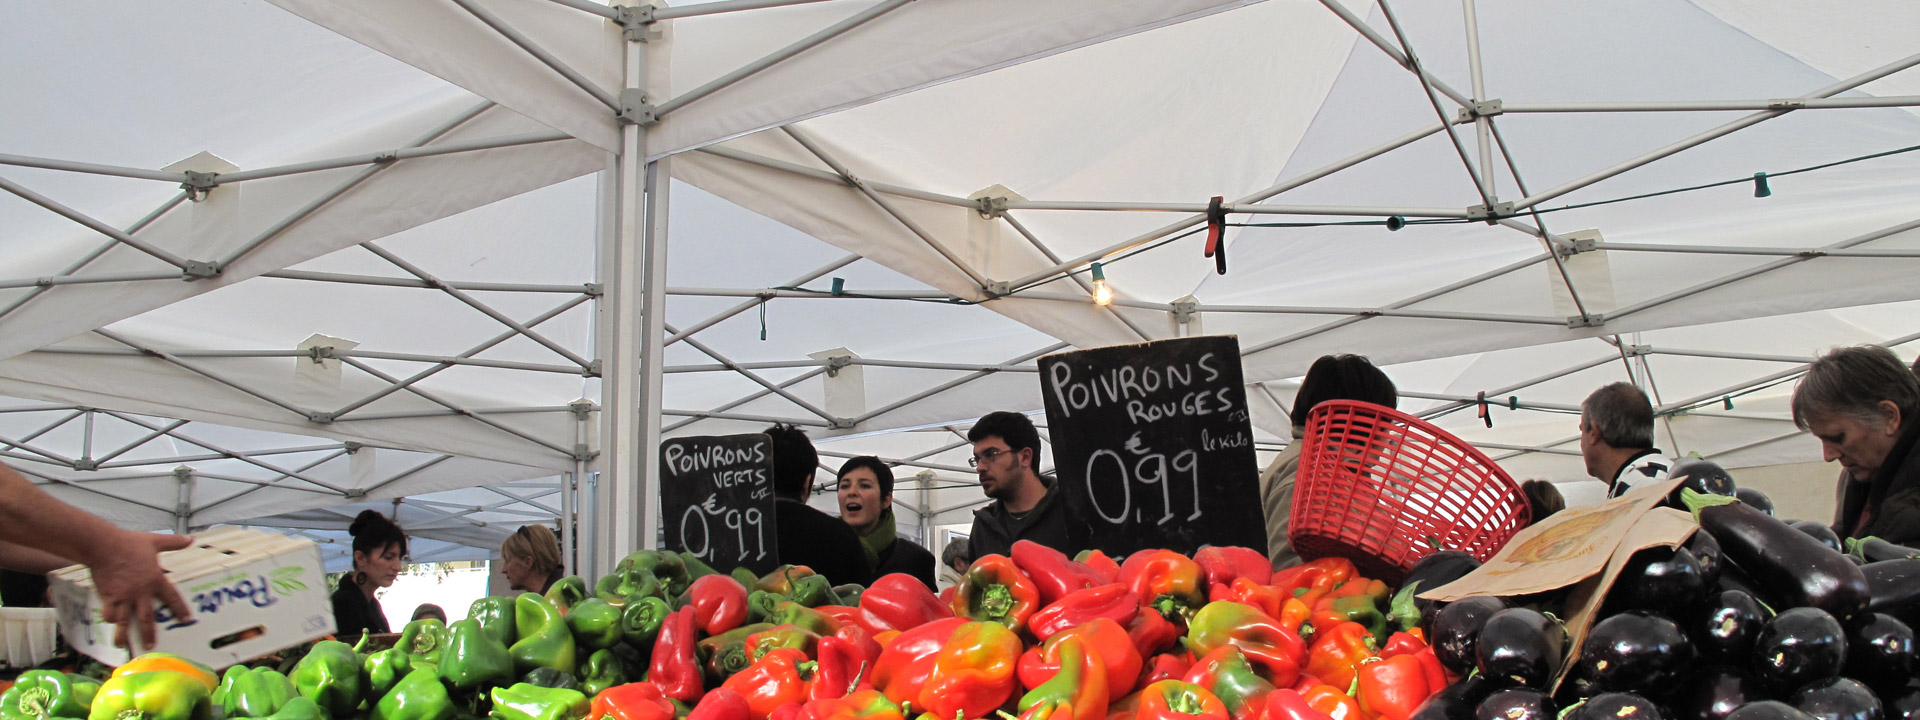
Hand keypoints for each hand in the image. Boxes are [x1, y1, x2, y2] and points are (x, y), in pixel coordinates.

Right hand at [89, 530, 194, 649]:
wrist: (103, 545)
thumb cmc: (129, 542)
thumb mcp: (155, 541)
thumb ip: (173, 543)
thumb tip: (190, 539)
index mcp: (155, 580)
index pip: (172, 598)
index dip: (180, 610)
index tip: (186, 620)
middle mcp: (141, 592)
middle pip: (147, 618)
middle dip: (149, 634)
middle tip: (151, 646)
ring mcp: (124, 596)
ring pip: (125, 621)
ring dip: (124, 635)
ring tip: (123, 646)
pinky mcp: (108, 596)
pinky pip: (109, 613)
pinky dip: (109, 619)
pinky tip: (110, 623)